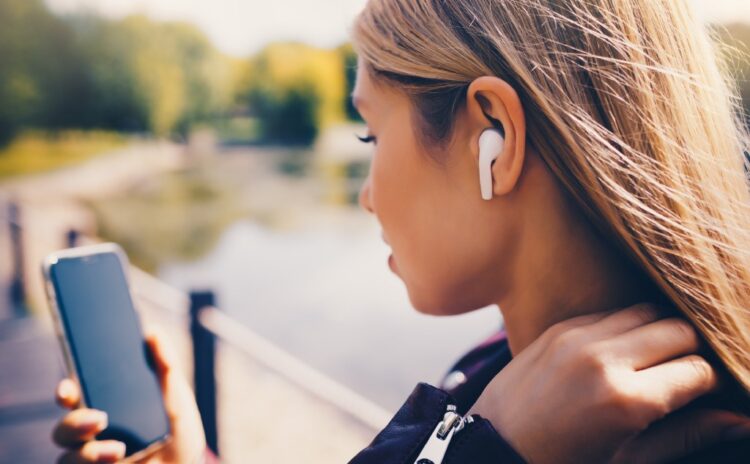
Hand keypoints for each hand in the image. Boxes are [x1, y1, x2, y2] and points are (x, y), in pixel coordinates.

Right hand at [52, 331, 205, 462]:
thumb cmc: (177, 428)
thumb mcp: (175, 396)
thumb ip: (164, 365)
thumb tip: (152, 331)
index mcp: (104, 407)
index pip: (74, 397)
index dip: (64, 392)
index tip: (68, 390)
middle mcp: (92, 434)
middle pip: (64, 429)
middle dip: (75, 424)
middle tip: (100, 420)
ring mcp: (92, 458)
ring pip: (68, 457)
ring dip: (89, 454)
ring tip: (119, 451)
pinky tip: (119, 461)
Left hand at [470, 304, 749, 463]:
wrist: (494, 446)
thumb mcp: (630, 461)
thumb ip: (686, 435)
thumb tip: (740, 420)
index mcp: (626, 400)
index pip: (697, 370)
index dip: (709, 383)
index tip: (703, 394)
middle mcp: (603, 359)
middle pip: (678, 329)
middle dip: (689, 352)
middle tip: (680, 376)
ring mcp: (577, 337)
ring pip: (645, 311)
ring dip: (657, 333)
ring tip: (651, 361)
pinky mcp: (558, 327)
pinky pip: (608, 312)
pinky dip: (623, 327)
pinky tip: (619, 352)